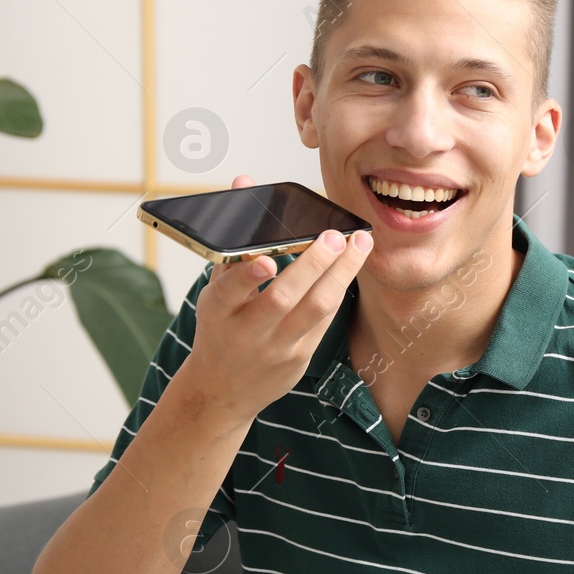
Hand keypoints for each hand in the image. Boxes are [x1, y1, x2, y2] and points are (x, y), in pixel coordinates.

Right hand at [179, 174, 372, 423]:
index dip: (246, 277)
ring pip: (315, 311)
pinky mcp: (299, 360)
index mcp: (217, 312)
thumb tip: (245, 182)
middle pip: (283, 299)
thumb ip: (234, 239)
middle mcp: (247, 333)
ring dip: (341, 274)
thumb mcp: (214, 289)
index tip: (266, 262)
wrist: (223, 391)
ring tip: (360, 243)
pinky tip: (352, 265)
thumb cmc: (220, 327)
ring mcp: (276, 349)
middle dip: (313, 265)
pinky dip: (339, 290)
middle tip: (336, 236)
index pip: (228, 292)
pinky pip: (325, 321)